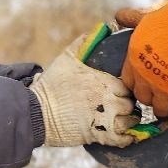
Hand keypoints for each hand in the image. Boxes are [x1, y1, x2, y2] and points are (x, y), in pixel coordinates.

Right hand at [29, 30, 138, 147]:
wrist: (37, 112)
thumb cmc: (52, 85)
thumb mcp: (67, 59)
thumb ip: (84, 42)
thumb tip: (102, 27)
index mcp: (104, 82)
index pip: (127, 85)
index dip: (124, 90)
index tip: (118, 93)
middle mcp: (109, 100)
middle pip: (131, 103)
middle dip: (127, 105)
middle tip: (119, 106)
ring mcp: (105, 119)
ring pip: (130, 121)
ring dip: (129, 121)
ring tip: (122, 120)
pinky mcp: (100, 136)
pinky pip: (123, 139)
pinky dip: (128, 138)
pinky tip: (126, 135)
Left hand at [113, 0, 167, 130]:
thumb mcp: (148, 15)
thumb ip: (133, 18)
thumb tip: (120, 16)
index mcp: (135, 56)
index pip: (127, 79)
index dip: (135, 83)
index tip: (140, 86)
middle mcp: (145, 75)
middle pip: (142, 97)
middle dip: (148, 98)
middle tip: (155, 99)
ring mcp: (163, 88)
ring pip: (159, 109)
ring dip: (164, 112)